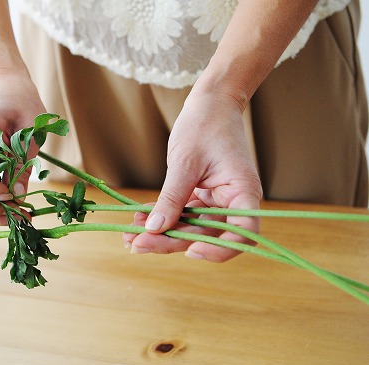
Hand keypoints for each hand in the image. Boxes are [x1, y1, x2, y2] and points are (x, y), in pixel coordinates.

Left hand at [124, 89, 262, 261]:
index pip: (243, 235)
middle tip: (137, 243)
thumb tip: (154, 229)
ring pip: (190, 229)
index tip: (190, 250)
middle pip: (206, 236)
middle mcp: (233, 203)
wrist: (209, 104)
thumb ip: (172, 198)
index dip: (219, 249)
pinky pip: (181, 215)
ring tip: (130, 234)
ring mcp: (216, 202)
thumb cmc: (205, 125)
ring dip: (161, 233)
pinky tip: (138, 220)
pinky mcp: (200, 198)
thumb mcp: (184, 163)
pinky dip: (161, 218)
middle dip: (171, 242)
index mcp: (243, 193)